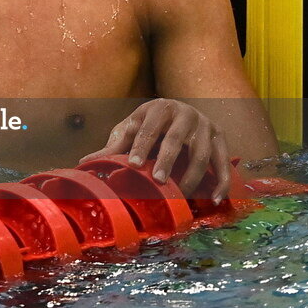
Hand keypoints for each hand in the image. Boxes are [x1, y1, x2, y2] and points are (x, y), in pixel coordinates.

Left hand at [79, 98, 230, 203]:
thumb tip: (83, 162)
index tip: (133, 166)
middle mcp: (184, 113)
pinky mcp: (220, 139)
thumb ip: (114, 146)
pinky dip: (221, 182)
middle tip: (158, 181)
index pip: (148, 128)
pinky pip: (223, 163)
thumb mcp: (131, 129)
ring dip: (192, 175)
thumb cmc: (150, 125)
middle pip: (175, 139)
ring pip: (200, 152)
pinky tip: (214, 199)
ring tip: (181, 194)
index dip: (141, 147)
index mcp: (159, 108)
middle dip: (167, 160)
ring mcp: (205, 125)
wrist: (180, 111)